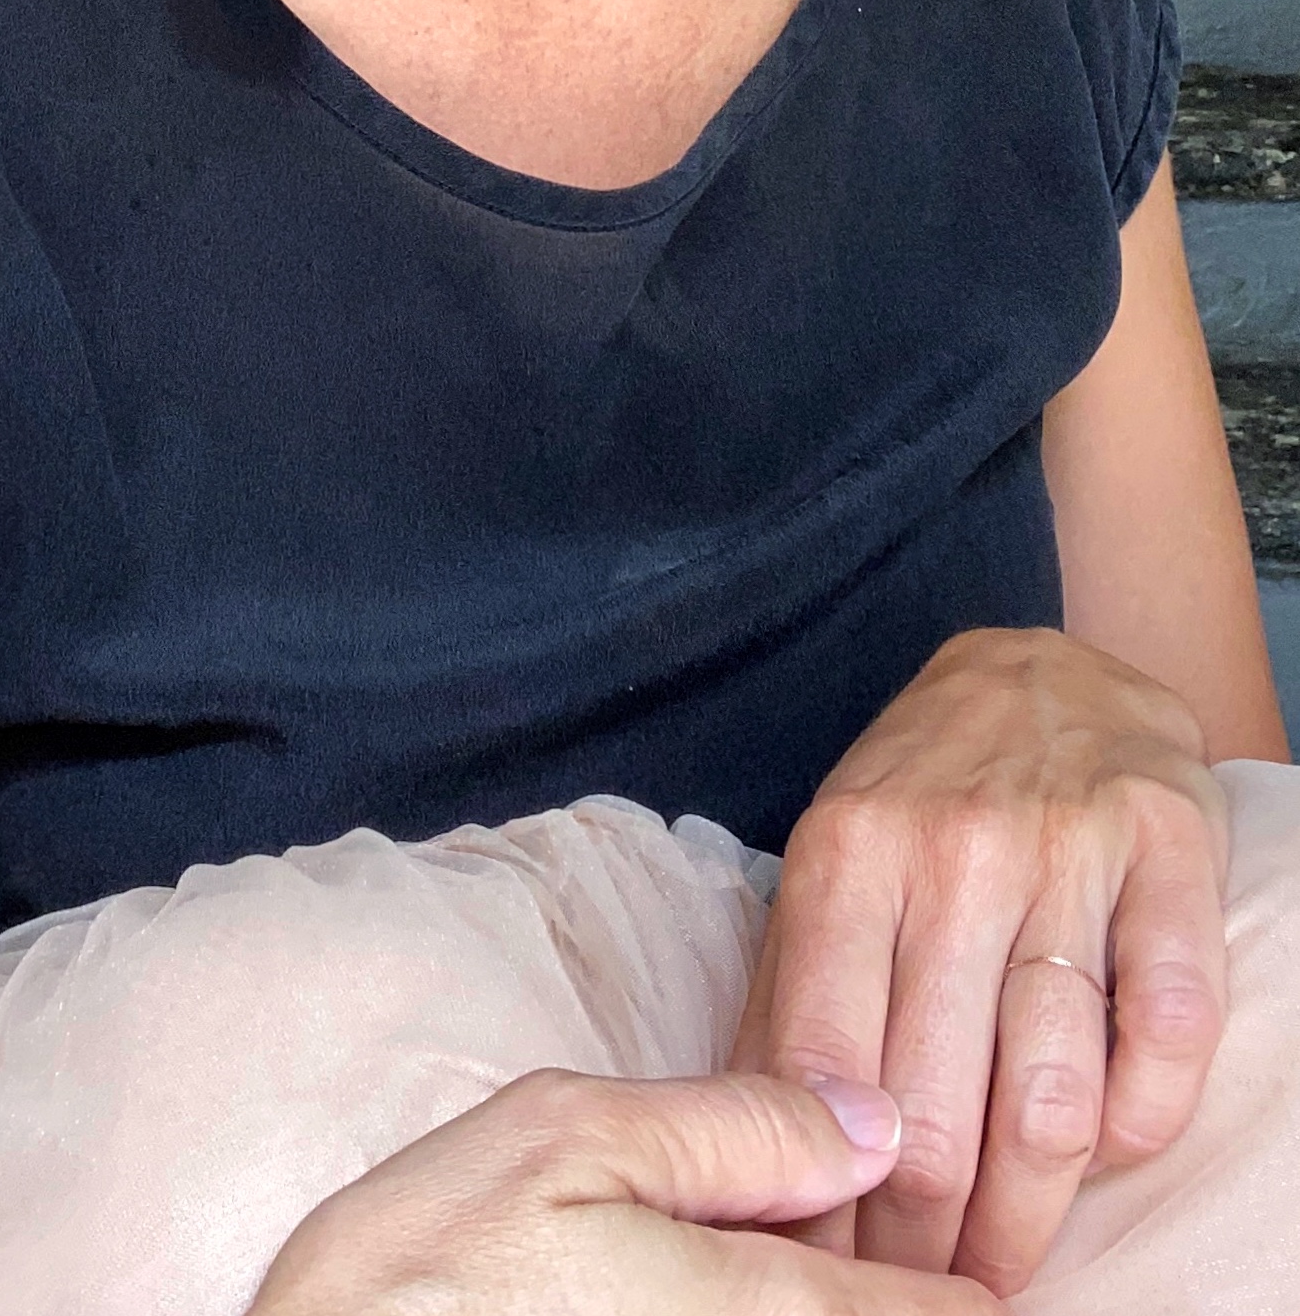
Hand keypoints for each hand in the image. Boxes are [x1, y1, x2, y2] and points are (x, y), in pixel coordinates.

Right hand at [249, 1065, 995, 1312]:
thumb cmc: (422, 1271)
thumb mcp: (565, 1139)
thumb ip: (734, 1129)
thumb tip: (878, 1119)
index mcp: (750, 1310)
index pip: (936, 1314)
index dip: (961, 1276)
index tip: (967, 1246)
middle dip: (901, 1297)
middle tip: (891, 1254)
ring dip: (840, 1307)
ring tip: (748, 1264)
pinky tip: (701, 1297)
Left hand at [732, 627, 1228, 1297]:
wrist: (1046, 667)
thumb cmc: (925, 791)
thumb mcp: (834, 864)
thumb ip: (794, 993)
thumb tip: (748, 1147)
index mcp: (849, 855)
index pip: (822, 1071)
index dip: (826, 1201)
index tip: (829, 1275)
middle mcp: (955, 848)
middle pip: (934, 1112)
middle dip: (923, 1242)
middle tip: (924, 1295)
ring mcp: (1069, 846)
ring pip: (1051, 1096)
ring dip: (1029, 1215)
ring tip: (1006, 1267)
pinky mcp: (1171, 846)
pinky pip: (1165, 1028)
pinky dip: (1141, 1119)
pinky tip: (1110, 1153)